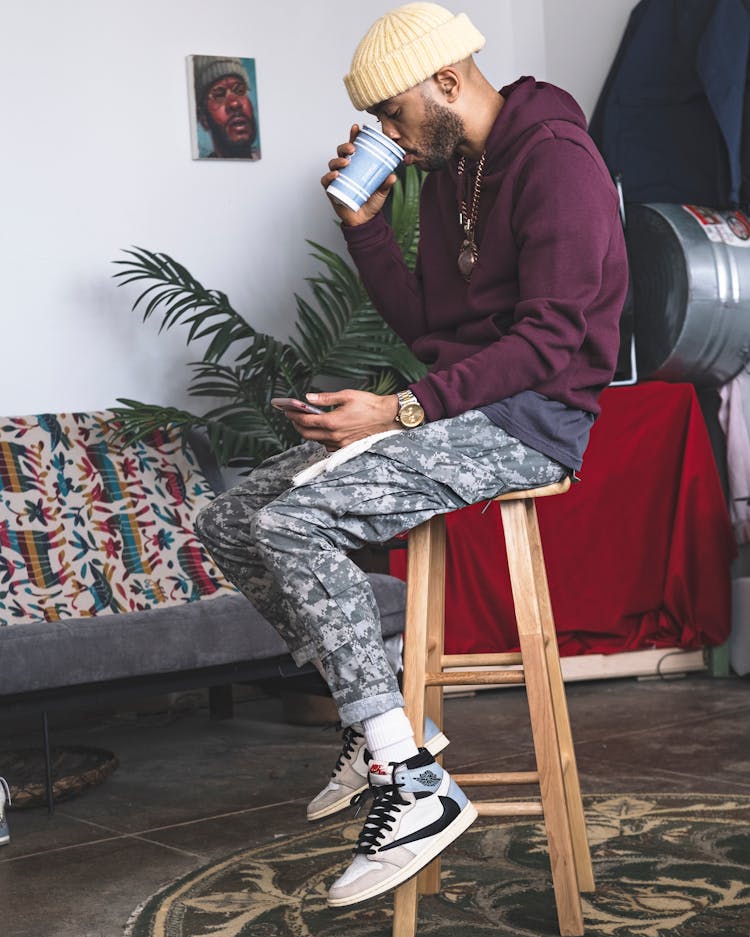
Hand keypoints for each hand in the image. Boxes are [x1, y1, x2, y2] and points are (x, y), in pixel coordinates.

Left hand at [283, 389, 398, 449]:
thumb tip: (309, 398)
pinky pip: (328, 446)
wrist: (388, 417)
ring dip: (309, 433)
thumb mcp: (346, 395)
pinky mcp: (347, 447)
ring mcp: (340, 443)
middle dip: (297, 425)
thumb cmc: (370, 405)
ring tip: (307, 423)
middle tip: (293, 417)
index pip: (306, 421)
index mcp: (332, 421)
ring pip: (317, 441)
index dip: (294, 416)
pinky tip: (322, 432)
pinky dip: (321, 439)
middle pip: (307, 434)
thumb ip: (325, 398)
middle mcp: (335, 435)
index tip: (287, 411)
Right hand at [321, 125, 396, 226]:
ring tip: (346, 162)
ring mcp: (337, 179)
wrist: (364, 221)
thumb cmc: (371, 203)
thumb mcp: (382, 192)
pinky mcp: (332, 190)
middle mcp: (345, 170)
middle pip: (341, 153)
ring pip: (333, 164)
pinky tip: (336, 175)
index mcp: (356, 165)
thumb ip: (386, 184)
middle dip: (345, 147)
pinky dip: (329, 176)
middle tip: (352, 149)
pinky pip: (326, 180)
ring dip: (338, 160)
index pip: (353, 148)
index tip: (356, 127)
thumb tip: (393, 176)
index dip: (353, 136)